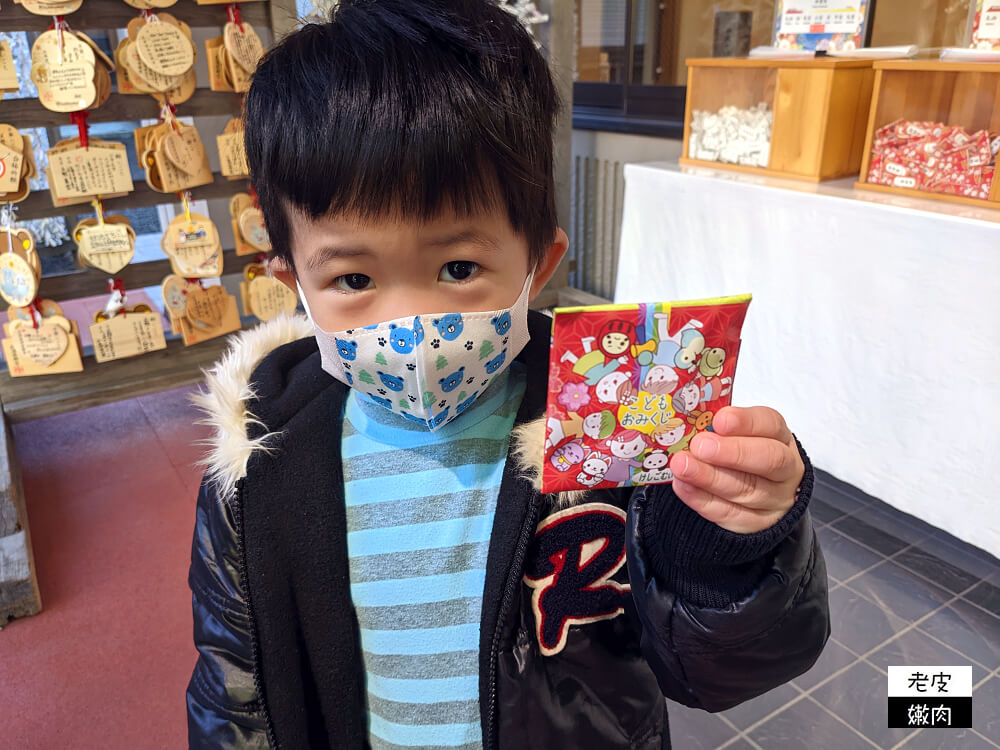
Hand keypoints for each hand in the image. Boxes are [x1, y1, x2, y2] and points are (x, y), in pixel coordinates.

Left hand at [669, 406, 803, 533]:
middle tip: (700, 446)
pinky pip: (731, 514)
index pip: (771, 424)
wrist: (752, 494)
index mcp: (780, 436)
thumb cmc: (738, 452)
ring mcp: (775, 499)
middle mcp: (785, 469)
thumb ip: (716, 428)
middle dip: (732, 453)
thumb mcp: (734, 434)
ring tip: (682, 466)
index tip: (720, 420)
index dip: (747, 422)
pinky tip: (683, 486)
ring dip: (710, 477)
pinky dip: (703, 500)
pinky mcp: (757, 524)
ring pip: (748, 490)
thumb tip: (686, 418)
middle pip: (769, 460)